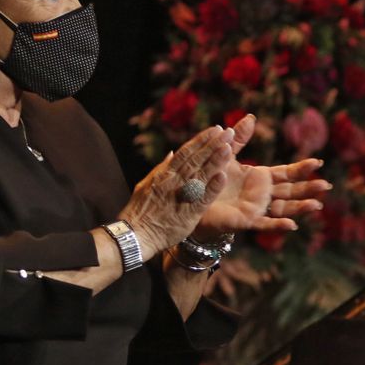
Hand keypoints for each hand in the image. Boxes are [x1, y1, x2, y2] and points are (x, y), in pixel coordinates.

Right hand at [121, 125, 234, 254]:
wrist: (135, 234)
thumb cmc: (140, 211)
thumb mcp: (146, 184)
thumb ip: (161, 169)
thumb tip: (171, 153)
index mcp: (164, 174)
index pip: (186, 152)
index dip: (201, 140)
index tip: (215, 129)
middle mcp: (173, 181)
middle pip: (196, 159)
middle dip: (213, 145)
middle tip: (227, 132)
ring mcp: (181, 196)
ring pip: (201, 174)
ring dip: (216, 160)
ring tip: (229, 148)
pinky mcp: (189, 212)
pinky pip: (203, 198)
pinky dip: (213, 187)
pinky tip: (223, 176)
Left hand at [195, 114, 333, 236]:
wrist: (195, 200)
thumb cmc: (211, 177)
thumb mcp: (226, 154)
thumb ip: (239, 138)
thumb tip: (251, 117)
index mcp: (262, 178)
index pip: (287, 173)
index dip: (302, 168)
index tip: (318, 162)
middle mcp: (264, 194)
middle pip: (291, 191)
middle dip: (308, 188)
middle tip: (326, 185)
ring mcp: (258, 208)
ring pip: (284, 208)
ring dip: (301, 207)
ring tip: (317, 205)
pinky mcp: (246, 220)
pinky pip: (265, 224)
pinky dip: (278, 225)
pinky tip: (292, 225)